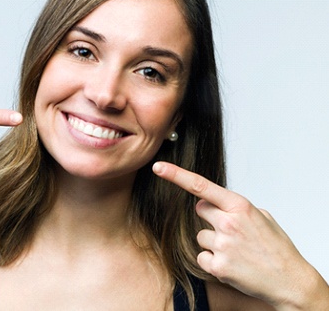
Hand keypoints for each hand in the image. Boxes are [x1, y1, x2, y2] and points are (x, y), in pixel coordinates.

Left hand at [153, 161, 327, 308]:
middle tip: (231, 229)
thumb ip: (235, 207)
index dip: (176, 175)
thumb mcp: (262, 216)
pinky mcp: (218, 266)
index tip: (158, 167)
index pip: (201, 186)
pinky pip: (202, 256)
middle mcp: (228, 223)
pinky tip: (231, 263)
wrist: (290, 280)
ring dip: (213, 242)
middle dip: (210, 216)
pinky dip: (212, 260)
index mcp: (240, 206)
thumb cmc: (276, 247)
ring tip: (236, 250)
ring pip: (200, 236)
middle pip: (200, 209)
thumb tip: (212, 203)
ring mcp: (223, 245)